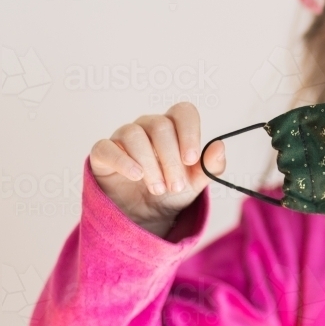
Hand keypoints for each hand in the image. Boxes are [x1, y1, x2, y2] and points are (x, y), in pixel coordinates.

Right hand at [89, 102, 224, 238]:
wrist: (147, 214)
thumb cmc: (172, 189)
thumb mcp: (197, 182)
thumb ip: (210, 165)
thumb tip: (219, 147)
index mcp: (174, 128)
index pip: (183, 112)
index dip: (189, 132)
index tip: (191, 159)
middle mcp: (148, 126)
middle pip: (160, 127)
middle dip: (171, 160)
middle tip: (176, 186)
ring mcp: (124, 137)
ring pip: (134, 135)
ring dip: (150, 164)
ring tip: (158, 188)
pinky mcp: (103, 153)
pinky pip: (106, 147)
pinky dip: (122, 161)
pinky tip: (136, 175)